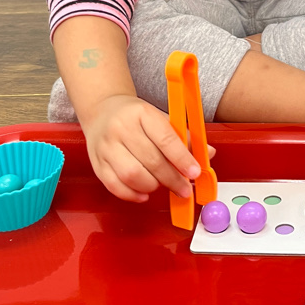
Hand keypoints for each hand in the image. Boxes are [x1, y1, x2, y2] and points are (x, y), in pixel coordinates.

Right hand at [79, 94, 215, 202]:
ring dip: (152, 186)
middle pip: (151, 160)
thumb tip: (208, 154)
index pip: (165, 139)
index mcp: (142, 113)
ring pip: (132, 175)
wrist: (102, 110)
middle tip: (184, 188)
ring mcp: (106, 147)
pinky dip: (132, 194)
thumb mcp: (160, 118)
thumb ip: (183, 137)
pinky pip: (115, 186)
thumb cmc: (135, 117)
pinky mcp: (97, 163)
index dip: (182, 159)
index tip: (195, 172)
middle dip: (172, 179)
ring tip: (162, 184)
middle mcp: (121, 129)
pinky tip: (144, 192)